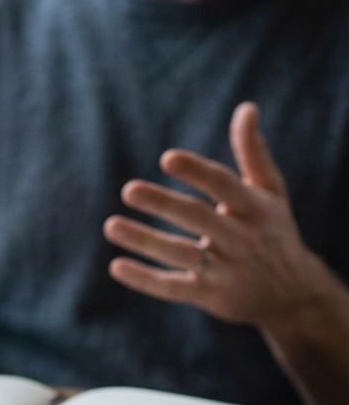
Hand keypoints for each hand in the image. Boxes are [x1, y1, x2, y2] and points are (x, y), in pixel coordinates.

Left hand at [104, 102, 340, 330]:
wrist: (293, 294)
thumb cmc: (273, 231)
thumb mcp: (271, 193)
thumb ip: (253, 153)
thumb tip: (246, 108)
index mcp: (256, 209)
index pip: (225, 186)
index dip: (198, 172)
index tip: (167, 158)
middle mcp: (242, 239)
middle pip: (199, 219)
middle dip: (164, 204)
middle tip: (128, 189)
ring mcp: (225, 271)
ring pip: (181, 255)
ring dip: (144, 241)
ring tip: (110, 225)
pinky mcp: (209, 296)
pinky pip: (173, 288)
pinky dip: (144, 280)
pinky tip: (116, 266)